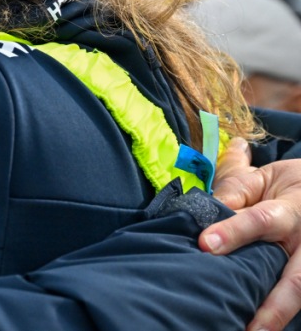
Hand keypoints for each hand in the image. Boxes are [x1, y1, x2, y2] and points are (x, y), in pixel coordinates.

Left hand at [202, 139, 300, 330]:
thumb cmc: (285, 186)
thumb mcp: (263, 179)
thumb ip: (236, 193)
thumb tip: (203, 213)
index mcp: (292, 210)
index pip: (262, 221)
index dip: (234, 232)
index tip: (205, 245)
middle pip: (296, 279)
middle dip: (273, 305)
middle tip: (249, 327)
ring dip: (278, 317)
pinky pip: (299, 297)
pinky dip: (280, 315)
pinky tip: (259, 328)